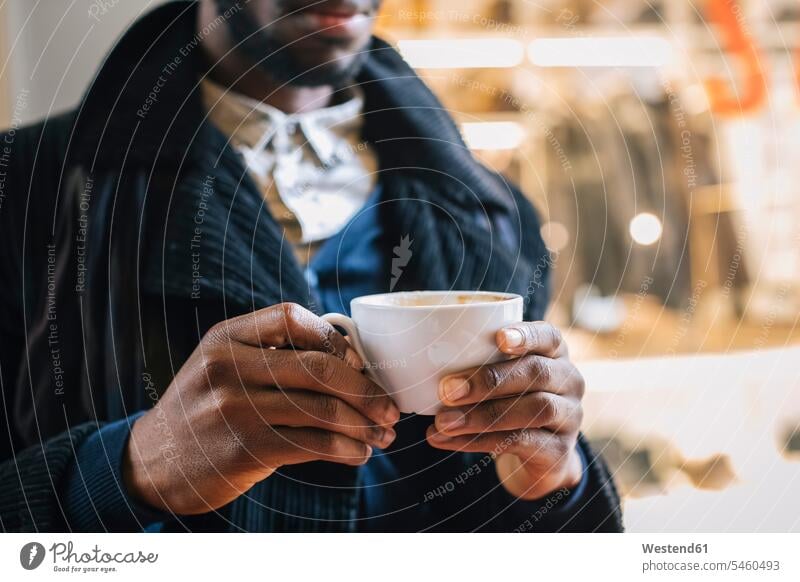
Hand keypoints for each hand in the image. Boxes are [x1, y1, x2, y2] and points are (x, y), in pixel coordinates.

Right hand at [123, 303, 399, 514]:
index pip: (293, 317)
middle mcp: (228, 366)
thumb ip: (271, 354)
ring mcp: (235, 407)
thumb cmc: (204, 409)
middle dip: (366, 389)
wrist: (153, 461)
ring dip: (363, 425)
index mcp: (226, 336)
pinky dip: (344, 450)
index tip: (360, 362)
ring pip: (321, 409)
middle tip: (390, 408)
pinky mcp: (244, 447)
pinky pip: (311, 445)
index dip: (335, 338)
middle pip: (318, 367)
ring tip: (384, 434)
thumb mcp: (223, 366)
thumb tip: (350, 357)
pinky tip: (359, 454)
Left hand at [426, 321, 583, 499]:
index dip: (525, 335)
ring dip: (481, 415)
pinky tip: (448, 440)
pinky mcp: (559, 451)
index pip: (548, 336)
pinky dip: (480, 441)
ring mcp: (570, 417)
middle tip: (446, 389)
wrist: (539, 455)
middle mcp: (569, 380)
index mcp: (554, 354)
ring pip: (532, 409)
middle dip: (488, 380)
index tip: (498, 338)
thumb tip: (422, 361)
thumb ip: (478, 363)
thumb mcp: (502, 378)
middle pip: (535, 373)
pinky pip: (522, 442)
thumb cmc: (510, 401)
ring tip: (442, 421)